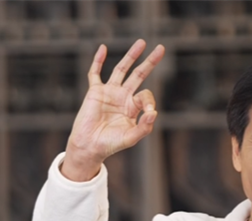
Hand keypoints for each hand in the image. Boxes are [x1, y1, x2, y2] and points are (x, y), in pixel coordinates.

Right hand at [62, 39, 164, 180]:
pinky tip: (102, 48)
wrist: (90, 146)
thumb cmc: (111, 144)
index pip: (146, 95)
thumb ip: (145, 127)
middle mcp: (123, 97)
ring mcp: (109, 92)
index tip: (148, 112)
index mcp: (133, 108)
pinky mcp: (95, 91)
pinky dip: (98, 60)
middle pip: (138, 75)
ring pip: (121, 69)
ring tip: (141, 42)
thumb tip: (154, 112)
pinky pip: (95, 73)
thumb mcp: (132, 138)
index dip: (149, 101)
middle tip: (161, 48)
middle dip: (149, 62)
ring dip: (131, 56)